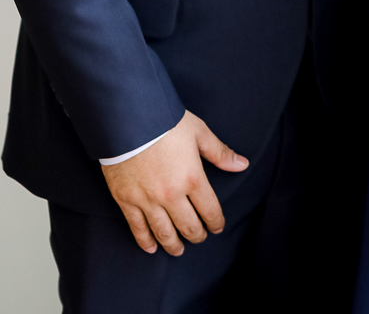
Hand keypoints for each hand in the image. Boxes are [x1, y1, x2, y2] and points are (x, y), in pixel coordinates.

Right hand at [101, 110, 248, 255]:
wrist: (128, 118)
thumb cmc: (165, 121)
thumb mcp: (198, 132)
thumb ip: (220, 153)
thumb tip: (242, 164)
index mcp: (193, 178)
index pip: (210, 211)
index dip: (216, 222)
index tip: (217, 227)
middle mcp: (171, 195)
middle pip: (188, 226)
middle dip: (197, 235)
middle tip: (199, 237)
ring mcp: (148, 200)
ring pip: (164, 233)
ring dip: (173, 245)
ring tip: (178, 250)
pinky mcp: (126, 200)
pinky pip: (138, 228)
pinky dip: (146, 241)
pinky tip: (152, 248)